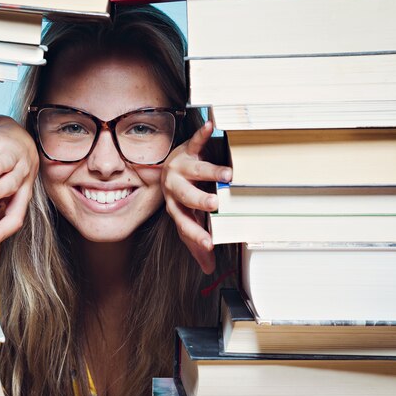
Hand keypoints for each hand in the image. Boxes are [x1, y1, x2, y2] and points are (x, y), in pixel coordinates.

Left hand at [161, 121, 231, 273]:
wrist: (168, 168)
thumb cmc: (182, 196)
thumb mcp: (188, 218)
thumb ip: (196, 241)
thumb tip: (207, 268)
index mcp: (176, 208)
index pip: (186, 225)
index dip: (197, 235)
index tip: (211, 245)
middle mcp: (175, 188)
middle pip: (187, 196)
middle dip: (200, 201)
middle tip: (215, 205)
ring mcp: (180, 168)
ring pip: (195, 170)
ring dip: (210, 172)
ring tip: (227, 175)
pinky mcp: (187, 150)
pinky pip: (194, 141)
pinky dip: (202, 134)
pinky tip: (210, 126)